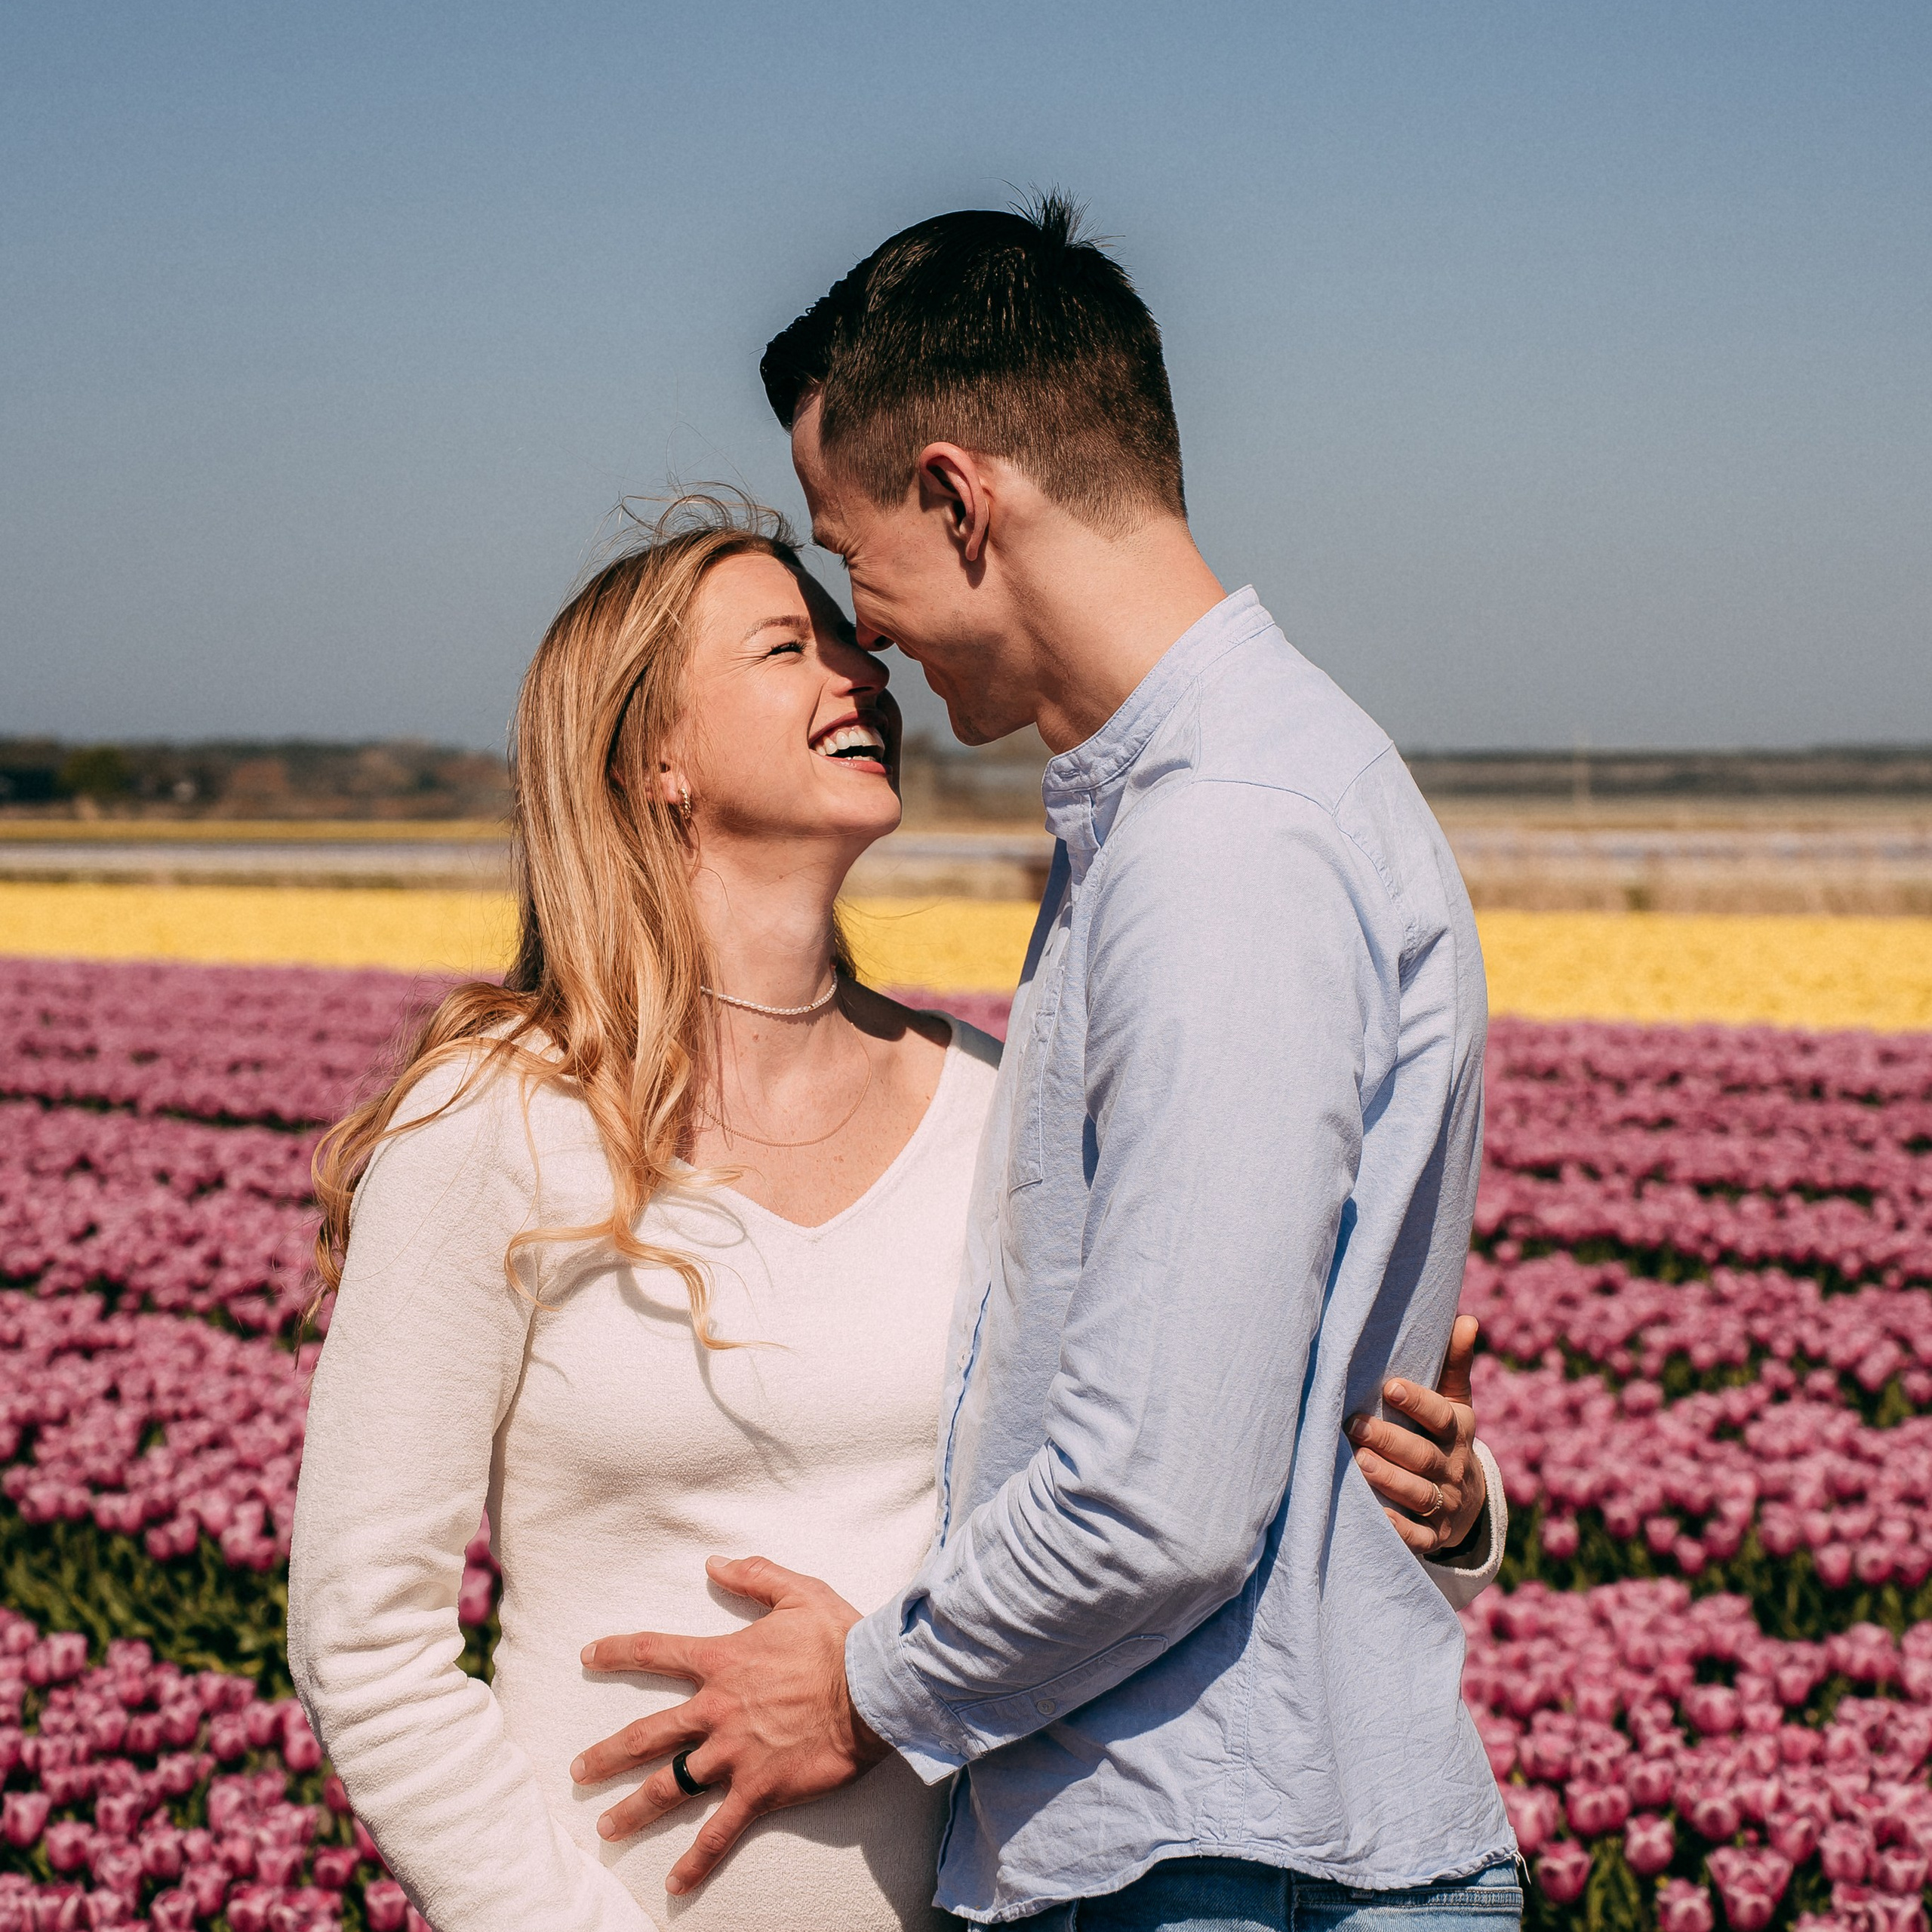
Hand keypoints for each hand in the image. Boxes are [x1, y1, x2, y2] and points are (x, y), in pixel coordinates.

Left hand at [569, 1555, 889, 1895]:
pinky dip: (696, 1860)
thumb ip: (754, 1576)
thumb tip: (715, 1562)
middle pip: (648, 1734)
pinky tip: (673, 1884)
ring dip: (634, 1808)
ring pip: (670, 1785)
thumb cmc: (838, 1638)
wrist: (872, 1688)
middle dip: (607, 1754)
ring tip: (605, 1828)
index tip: (587, 1657)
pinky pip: (719, 1831)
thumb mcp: (798, 1592)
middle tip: (578, 1770)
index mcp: (722, 1662)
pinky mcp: (758, 1789)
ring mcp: (734, 1753)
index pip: (656, 1652)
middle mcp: (717, 1710)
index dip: (618, 1652)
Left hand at [1346, 1314, 1486, 1554]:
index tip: (1390, 1386)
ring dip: (1389, 1479)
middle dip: (1389, 1441)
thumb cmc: (1445, 1437)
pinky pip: (1417, 1536)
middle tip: (1353, 1425)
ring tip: (1356, 1463)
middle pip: (1423, 1456)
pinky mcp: (1433, 1536)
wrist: (1466, 1502)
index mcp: (1458, 1432)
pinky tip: (1374, 1515)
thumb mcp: (1455, 1402)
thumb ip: (1454, 1364)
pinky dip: (1398, 1528)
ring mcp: (1445, 1505)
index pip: (1441, 1416)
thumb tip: (1466, 1318)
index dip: (1418, 1402)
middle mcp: (1453, 1469)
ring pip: (1419, 1494)